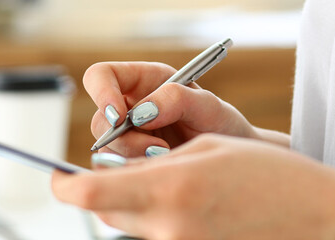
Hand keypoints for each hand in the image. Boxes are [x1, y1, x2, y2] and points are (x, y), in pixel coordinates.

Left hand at [53, 134, 334, 238]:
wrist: (323, 222)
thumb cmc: (275, 178)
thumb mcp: (210, 150)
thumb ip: (156, 164)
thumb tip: (119, 175)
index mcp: (170, 190)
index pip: (89, 193)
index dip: (65, 184)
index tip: (58, 177)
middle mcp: (168, 230)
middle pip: (106, 214)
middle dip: (104, 192)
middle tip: (127, 172)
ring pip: (134, 228)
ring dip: (138, 208)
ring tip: (181, 189)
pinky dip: (164, 224)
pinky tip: (197, 211)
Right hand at [84, 62, 258, 156]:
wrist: (233, 160)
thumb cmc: (223, 125)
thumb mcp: (208, 105)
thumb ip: (176, 99)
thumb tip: (142, 112)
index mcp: (144, 81)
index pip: (101, 76)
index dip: (102, 92)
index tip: (120, 116)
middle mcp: (131, 107)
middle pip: (101, 120)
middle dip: (124, 138)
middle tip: (157, 149)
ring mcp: (129, 138)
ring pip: (106, 149)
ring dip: (133, 158)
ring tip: (168, 158)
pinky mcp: (132, 163)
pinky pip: (117, 169)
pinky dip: (135, 173)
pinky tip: (162, 169)